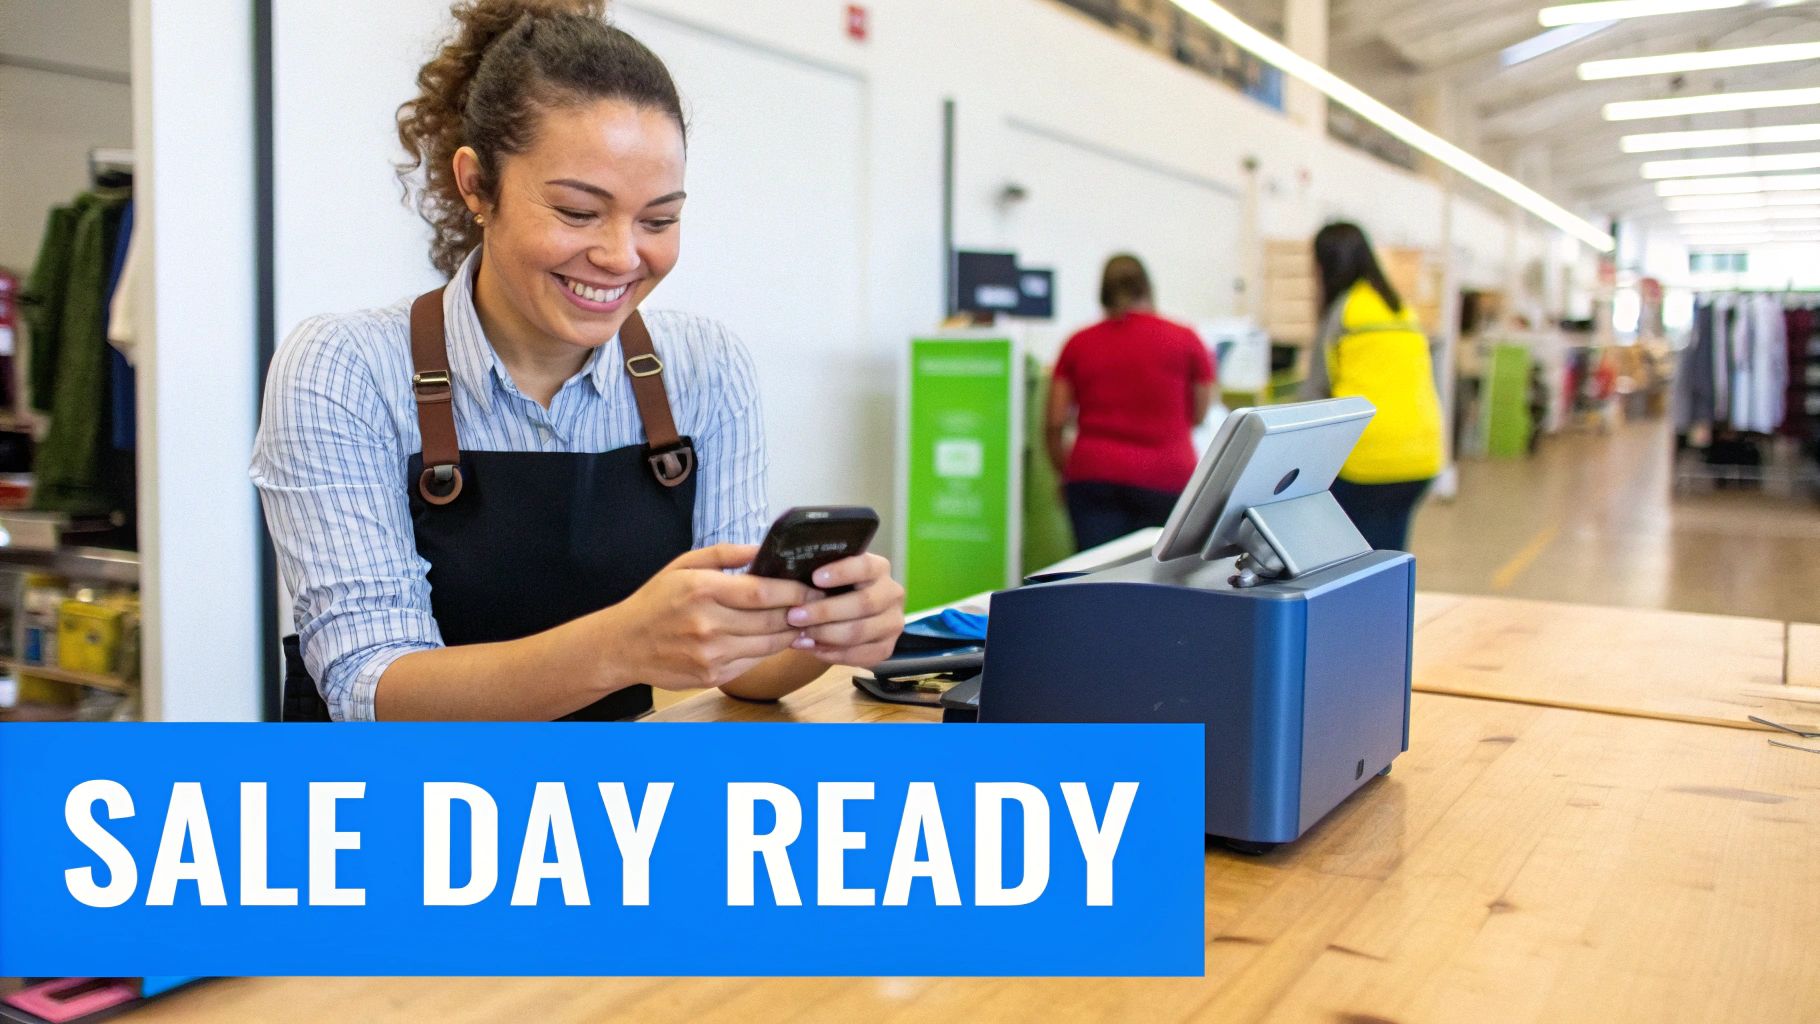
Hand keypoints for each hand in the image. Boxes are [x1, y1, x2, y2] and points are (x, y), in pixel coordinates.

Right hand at [591, 544, 817, 690]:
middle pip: (771, 620)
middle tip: (820, 604)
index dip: (795, 591)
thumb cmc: (655, 601)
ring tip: (806, 622)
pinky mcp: (712, 676)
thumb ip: (724, 554)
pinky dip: (769, 651)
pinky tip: (778, 640)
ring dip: (791, 634)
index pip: (762, 592)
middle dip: (801, 612)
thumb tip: (761, 549)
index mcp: (702, 590)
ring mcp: (710, 654)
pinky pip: (753, 662)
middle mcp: (708, 624)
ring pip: (768, 645)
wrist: (623, 645)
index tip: (814, 586)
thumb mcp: (683, 565)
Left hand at [781, 553, 905, 668]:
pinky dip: (832, 654)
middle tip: (794, 616)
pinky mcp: (886, 648)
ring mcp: (893, 623)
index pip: (866, 566)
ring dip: (825, 635)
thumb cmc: (831, 589)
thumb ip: (816, 573)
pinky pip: (859, 655)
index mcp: (879, 568)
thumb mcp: (828, 575)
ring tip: (799, 636)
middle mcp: (892, 594)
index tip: (815, 577)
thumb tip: (790, 575)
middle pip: (863, 603)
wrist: (848, 616)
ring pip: (859, 632)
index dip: (842, 572)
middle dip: (825, 611)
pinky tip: (812, 649)